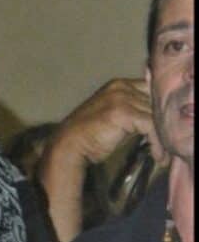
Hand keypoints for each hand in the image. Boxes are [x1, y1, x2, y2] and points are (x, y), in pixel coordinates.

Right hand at [38, 78, 164, 241]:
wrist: (71, 144)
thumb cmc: (92, 134)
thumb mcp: (116, 116)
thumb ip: (136, 110)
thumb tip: (160, 118)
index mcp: (119, 84)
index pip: (153, 90)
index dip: (162, 109)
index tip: (169, 128)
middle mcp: (121, 86)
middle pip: (157, 102)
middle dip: (166, 123)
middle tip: (172, 143)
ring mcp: (121, 98)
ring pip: (156, 115)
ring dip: (163, 137)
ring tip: (164, 154)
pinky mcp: (123, 112)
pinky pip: (151, 126)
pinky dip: (157, 143)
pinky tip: (157, 157)